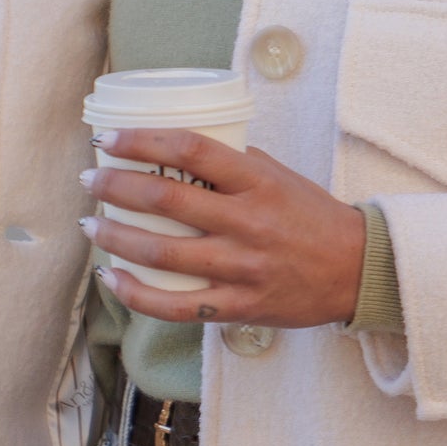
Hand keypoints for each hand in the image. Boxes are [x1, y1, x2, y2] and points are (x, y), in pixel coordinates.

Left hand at [81, 129, 367, 329]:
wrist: (356, 270)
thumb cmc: (313, 216)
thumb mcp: (279, 176)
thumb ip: (234, 164)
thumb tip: (179, 151)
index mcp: (257, 181)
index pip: (191, 150)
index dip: (142, 140)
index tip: (110, 139)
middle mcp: (247, 222)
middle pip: (165, 200)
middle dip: (116, 186)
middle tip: (90, 180)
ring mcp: (241, 267)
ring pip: (162, 254)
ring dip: (116, 238)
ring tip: (92, 226)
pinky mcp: (238, 306)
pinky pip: (175, 305)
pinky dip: (136, 295)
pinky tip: (113, 279)